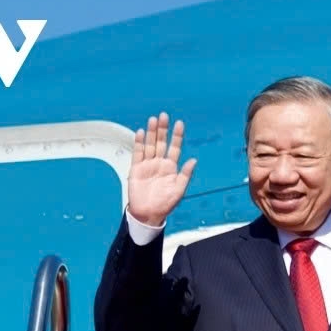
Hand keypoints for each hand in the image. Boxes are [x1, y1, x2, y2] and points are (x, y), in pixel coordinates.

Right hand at [127, 112, 196, 226]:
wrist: (148, 214)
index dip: (177, 136)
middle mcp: (159, 164)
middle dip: (163, 129)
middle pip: (161, 142)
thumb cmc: (165, 204)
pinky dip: (139, 143)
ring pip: (150, 145)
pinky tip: (141, 133)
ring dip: (151, 133)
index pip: (175, 148)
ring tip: (154, 120)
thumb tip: (194, 161)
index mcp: (171, 168)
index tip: (179, 124)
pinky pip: (138, 153)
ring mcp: (148, 165)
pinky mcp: (136, 169)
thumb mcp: (179, 190)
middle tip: (164, 116)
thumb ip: (185, 174)